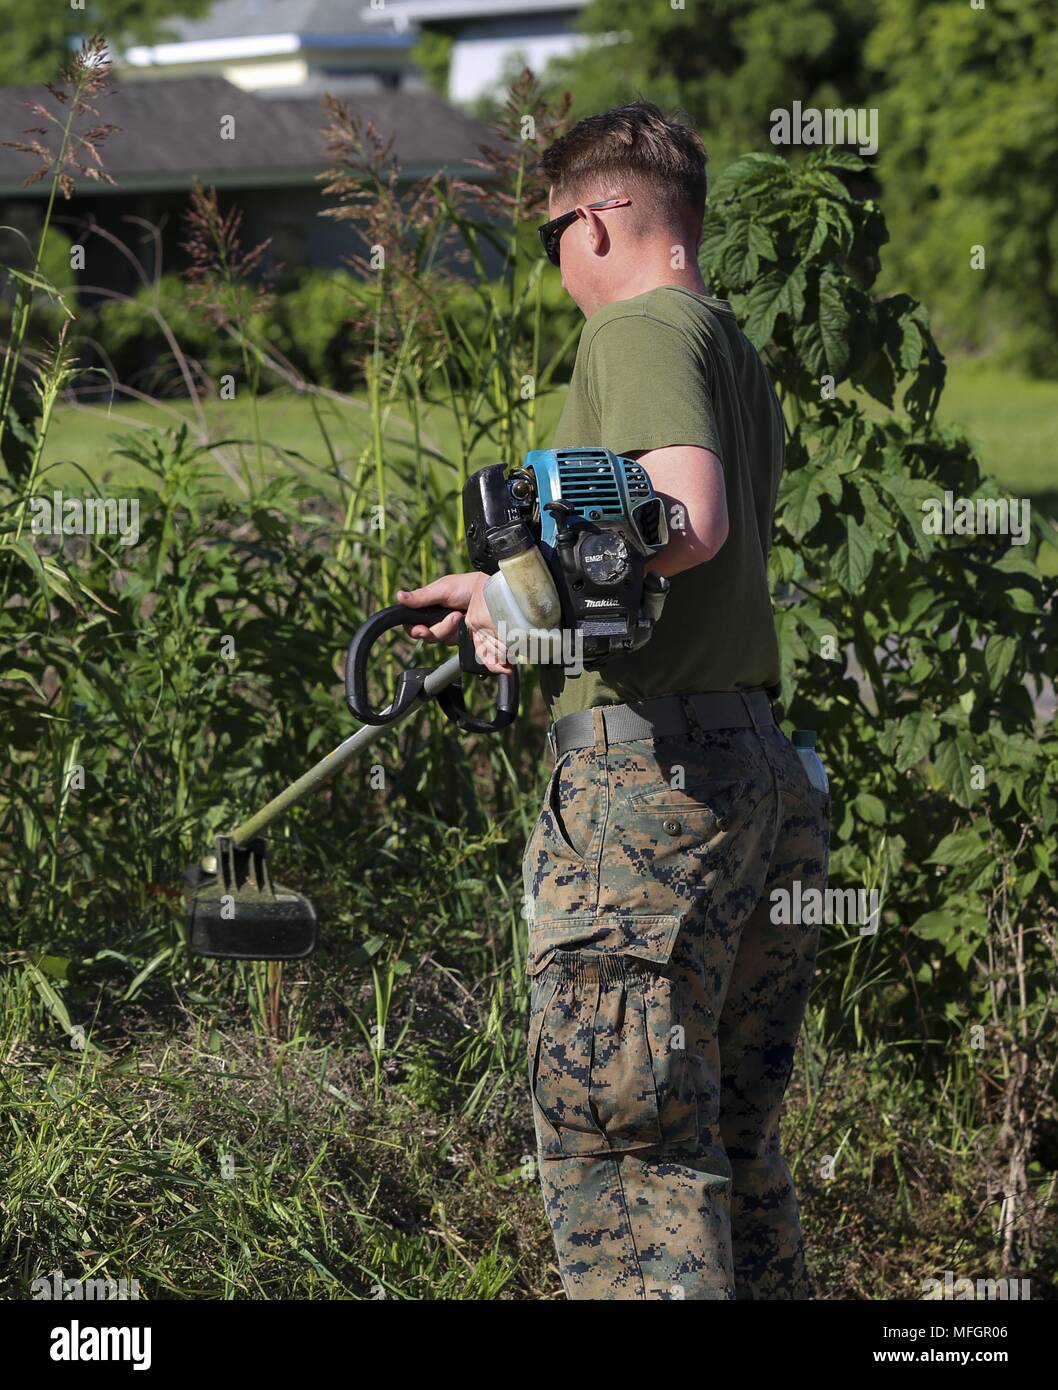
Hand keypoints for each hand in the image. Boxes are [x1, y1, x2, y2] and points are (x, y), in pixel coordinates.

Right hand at [396, 572, 512, 674]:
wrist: (489, 592)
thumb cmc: (465, 586)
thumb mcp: (441, 590)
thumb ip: (421, 597)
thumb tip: (399, 596)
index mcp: (427, 608)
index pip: (412, 624)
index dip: (414, 630)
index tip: (421, 629)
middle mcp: (436, 620)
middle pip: (426, 636)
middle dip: (438, 629)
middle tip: (451, 617)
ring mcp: (449, 630)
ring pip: (440, 640)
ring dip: (450, 629)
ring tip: (460, 616)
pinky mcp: (461, 637)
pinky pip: (454, 643)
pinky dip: (459, 635)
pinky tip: (465, 625)